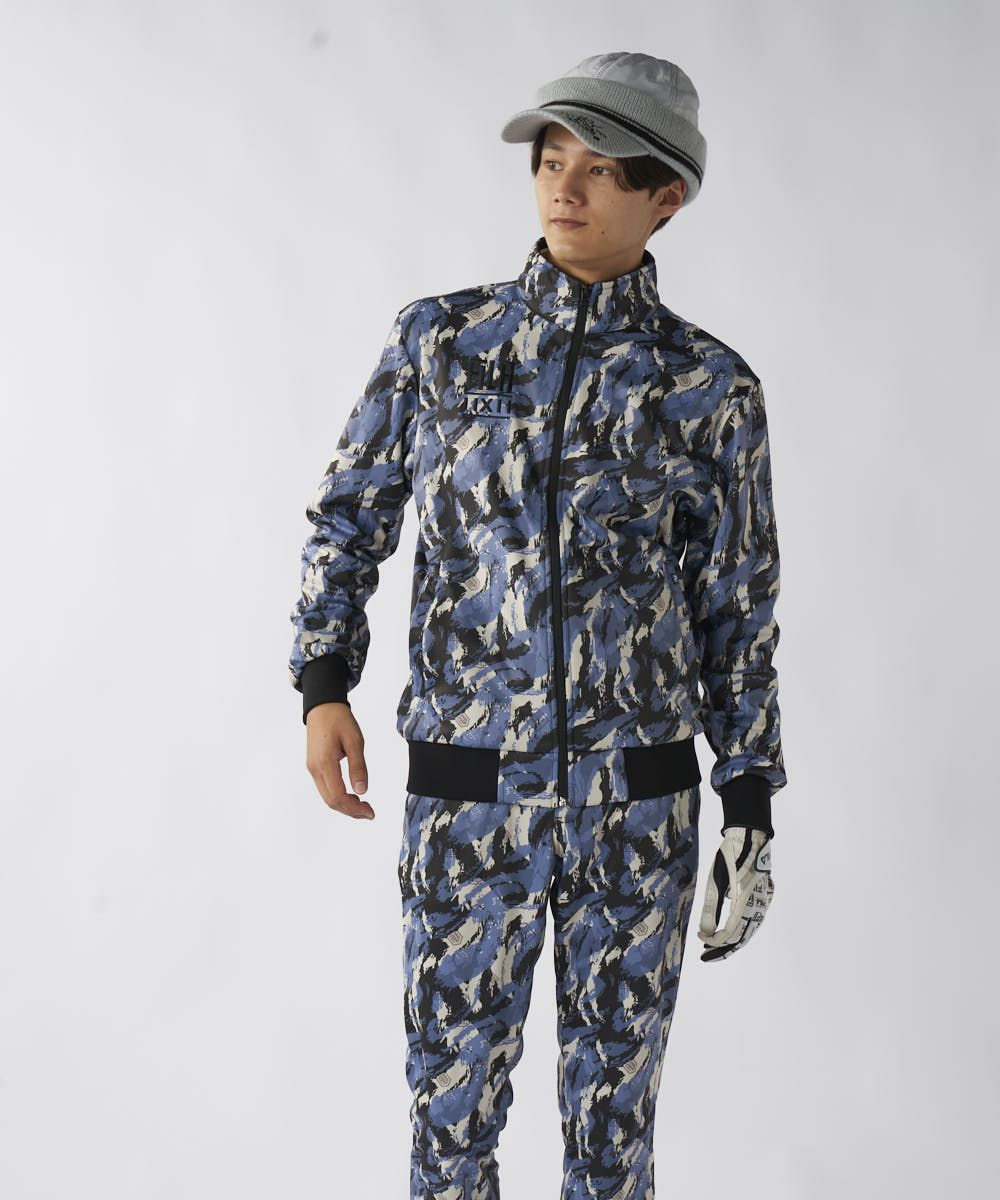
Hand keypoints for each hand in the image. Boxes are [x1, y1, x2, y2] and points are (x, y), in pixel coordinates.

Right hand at [305, 702, 373, 819]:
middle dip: (350, 811)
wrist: (322, 706)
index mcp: (325, 763)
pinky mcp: (314, 766)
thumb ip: (358, 767)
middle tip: (369, 813)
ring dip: (344, 805)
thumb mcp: (355, 741)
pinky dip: (338, 796)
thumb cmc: (339, 720)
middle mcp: (315, 769)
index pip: (338, 796)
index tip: (370, 812)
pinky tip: (351, 795)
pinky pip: (325, 788)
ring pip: (327, 796)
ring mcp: (312, 768)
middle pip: (331, 801)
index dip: (354, 808)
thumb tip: (362, 791)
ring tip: (363, 806)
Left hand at [696, 827, 773, 961]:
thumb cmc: (731, 854)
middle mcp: (759, 903)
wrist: (751, 834)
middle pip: (743, 936)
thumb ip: (711, 907)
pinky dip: (742, 927)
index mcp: (745, 900)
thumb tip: (705, 932)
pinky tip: (731, 930)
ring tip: (716, 946)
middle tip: (707, 956)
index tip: (700, 939)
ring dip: (734, 940)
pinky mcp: (765, 894)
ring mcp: (765, 899)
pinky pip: (755, 918)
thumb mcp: (715, 879)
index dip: (714, 940)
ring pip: (751, 928)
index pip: (730, 932)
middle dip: (724, 948)